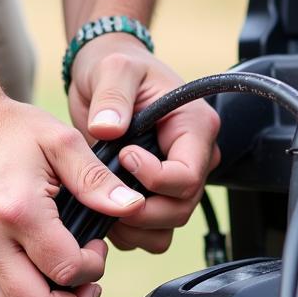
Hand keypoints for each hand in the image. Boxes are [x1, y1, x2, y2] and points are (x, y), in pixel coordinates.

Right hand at [0, 87, 146, 296]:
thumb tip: (132, 207)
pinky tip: (42, 278)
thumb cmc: (8, 129)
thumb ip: (97, 179)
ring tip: (68, 287)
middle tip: (90, 284)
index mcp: (17, 210)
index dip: (94, 268)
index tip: (97, 246)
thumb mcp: (60, 141)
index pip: (66, 269)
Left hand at [67, 33, 219, 252]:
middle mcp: (195, 158)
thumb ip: (112, 97)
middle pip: (180, 208)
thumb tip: (107, 129)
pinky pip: (152, 228)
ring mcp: (177, 179)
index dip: (154, 179)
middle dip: (141, 212)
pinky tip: (102, 212)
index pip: (188, 176)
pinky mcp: (158, 192)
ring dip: (134, 227)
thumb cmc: (117, 66)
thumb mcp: (114, 69)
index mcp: (195, 128)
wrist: (106, 77)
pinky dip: (128, 230)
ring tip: (101, 208)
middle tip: (104, 194)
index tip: (123, 156)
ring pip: (168, 225)